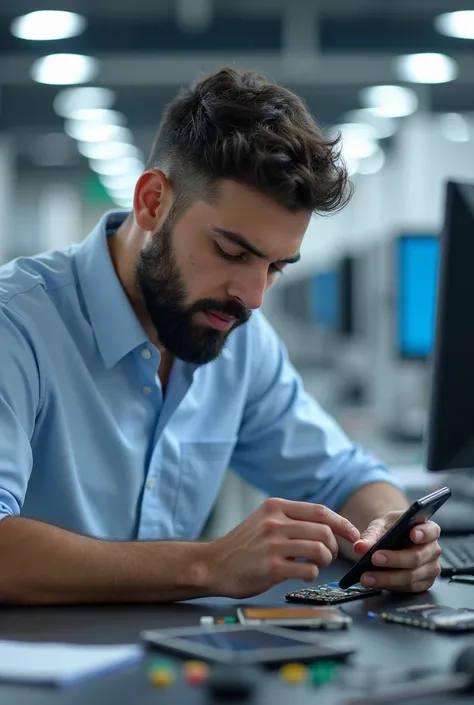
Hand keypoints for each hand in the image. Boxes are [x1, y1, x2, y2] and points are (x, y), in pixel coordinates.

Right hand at [206, 498, 359, 598]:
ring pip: (320, 550)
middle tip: (327, 555)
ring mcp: (273, 544)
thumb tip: (326, 524)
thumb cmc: (242, 546)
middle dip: (333, 546)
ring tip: (315, 565)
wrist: (214, 564)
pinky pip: (308, 570)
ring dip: (325, 561)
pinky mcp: (272, 567)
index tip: (353, 534)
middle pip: (324, 531)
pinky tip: (302, 574)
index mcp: (275, 506)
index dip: (342, 523)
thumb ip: (290, 518)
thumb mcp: (263, 520)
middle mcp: (275, 522)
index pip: (320, 511)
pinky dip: (312, 574)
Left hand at [353, 511, 441, 592]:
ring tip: (366, 576)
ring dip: (386, 578)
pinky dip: (389, 585)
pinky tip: (374, 582)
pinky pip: (407, 588)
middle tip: (374, 558)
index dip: (423, 533)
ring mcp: (430, 568)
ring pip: (410, 576)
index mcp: (428, 529)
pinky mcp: (423, 584)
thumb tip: (360, 546)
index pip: (431, 531)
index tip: (412, 534)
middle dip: (394, 559)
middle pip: (417, 557)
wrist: (392, 541)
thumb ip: (371, 535)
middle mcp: (433, 550)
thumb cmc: (391, 530)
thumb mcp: (381, 526)